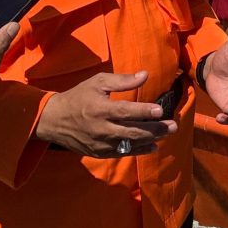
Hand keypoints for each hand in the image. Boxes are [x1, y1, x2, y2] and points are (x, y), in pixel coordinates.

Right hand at [35, 71, 176, 156]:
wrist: (54, 120)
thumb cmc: (79, 96)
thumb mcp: (98, 82)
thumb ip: (122, 80)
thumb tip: (145, 75)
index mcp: (100, 109)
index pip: (125, 111)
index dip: (143, 111)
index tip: (160, 110)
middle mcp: (101, 129)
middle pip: (132, 131)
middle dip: (155, 129)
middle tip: (173, 125)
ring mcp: (100, 143)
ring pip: (129, 144)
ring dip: (150, 140)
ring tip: (167, 134)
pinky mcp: (99, 152)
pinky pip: (122, 153)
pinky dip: (138, 151)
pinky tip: (152, 146)